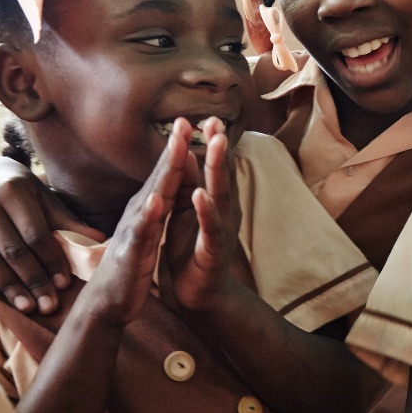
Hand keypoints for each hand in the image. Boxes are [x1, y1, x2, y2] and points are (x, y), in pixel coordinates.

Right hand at [0, 156, 104, 313]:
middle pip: (12, 250)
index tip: (63, 286)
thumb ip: (69, 222)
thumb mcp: (45, 201)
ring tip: (26, 306)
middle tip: (48, 306)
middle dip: (33, 281)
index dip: (51, 262)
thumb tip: (101, 240)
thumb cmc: (20, 193)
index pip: (36, 235)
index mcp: (13, 188)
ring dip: (7, 286)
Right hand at [76, 121, 186, 328]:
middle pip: (160, 177)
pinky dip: (149, 216)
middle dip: (172, 149)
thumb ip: (155, 205)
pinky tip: (157, 201)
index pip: (166, 173)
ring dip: (164, 173)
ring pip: (152, 197)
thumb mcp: (146, 228)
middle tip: (183, 120)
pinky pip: (142, 232)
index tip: (189, 120)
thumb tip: (163, 181)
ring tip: (175, 148)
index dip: (177, 148)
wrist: (109, 300)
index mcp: (148, 208)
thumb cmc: (130, 262)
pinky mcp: (132, 253)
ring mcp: (134, 231)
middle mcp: (140, 213)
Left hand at [167, 118, 242, 312]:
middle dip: (219, 148)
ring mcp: (221, 230)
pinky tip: (199, 195)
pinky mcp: (214, 251)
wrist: (198, 295)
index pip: (215, 167)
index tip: (208, 117)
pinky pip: (210, 228)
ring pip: (221, 195)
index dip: (212, 143)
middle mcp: (223, 212)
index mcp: (214, 202)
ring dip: (218, 170)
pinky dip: (205, 210)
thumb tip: (188, 153)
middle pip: (222, 174)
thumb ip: (191, 185)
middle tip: (216, 121)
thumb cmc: (192, 251)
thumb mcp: (187, 213)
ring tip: (216, 145)